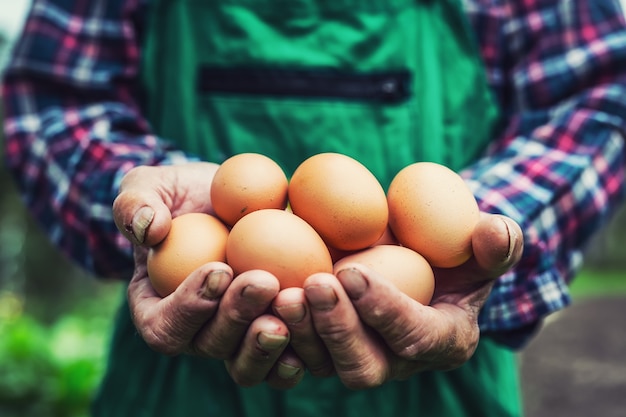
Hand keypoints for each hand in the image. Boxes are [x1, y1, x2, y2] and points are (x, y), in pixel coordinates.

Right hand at [112, 163, 304, 388]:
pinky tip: (321, 324)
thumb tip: (150, 228)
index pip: (165, 327)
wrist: (223, 202)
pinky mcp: (270, 330)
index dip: (189, 307)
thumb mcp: (148, 188)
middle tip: (264, 281)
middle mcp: (196, 333)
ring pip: (248, 361)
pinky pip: (283, 357)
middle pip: (211, 345)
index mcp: (157, 310)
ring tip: (292, 303)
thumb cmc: (179, 197)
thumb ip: (135, 204)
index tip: (218, 269)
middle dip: (237, 316)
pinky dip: (302, 348)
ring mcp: (235, 337)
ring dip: (270, 339)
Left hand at [273, 213, 522, 388]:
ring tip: (281, 291)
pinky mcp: (324, 348)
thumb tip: (492, 231)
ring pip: (322, 365)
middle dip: (337, 329)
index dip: (386, 310)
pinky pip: (294, 355)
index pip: (417, 338)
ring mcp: (358, 358)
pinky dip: (274, 334)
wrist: (416, 256)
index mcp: (444, 341)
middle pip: (364, 366)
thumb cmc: (454, 250)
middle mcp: (399, 362)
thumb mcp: (484, 241)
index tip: (354, 270)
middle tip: (313, 284)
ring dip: (300, 332)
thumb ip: (497, 240)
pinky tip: (256, 301)